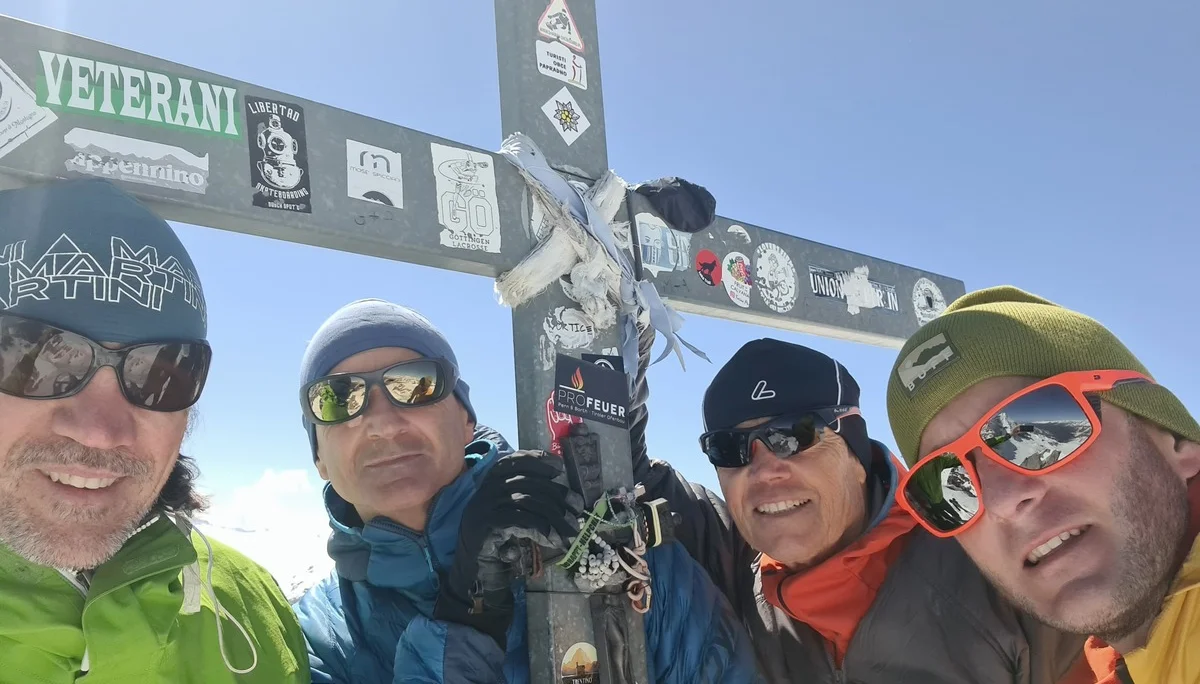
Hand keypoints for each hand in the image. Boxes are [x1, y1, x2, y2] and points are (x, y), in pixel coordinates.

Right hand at [434, 450, 581, 648]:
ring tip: (571, 531)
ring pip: (527, 500)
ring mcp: (483, 507)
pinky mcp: (486, 526)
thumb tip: (566, 495)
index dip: (537, 461)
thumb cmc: (499, 545)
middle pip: (527, 482)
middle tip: (577, 509)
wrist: (475, 577)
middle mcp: (484, 491)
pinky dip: (541, 528)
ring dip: (554, 515)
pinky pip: (519, 519)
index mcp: (490, 483)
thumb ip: (530, 501)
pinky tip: (553, 540)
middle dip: (556, 494)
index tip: (559, 468)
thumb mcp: (514, 516)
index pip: (514, 460)